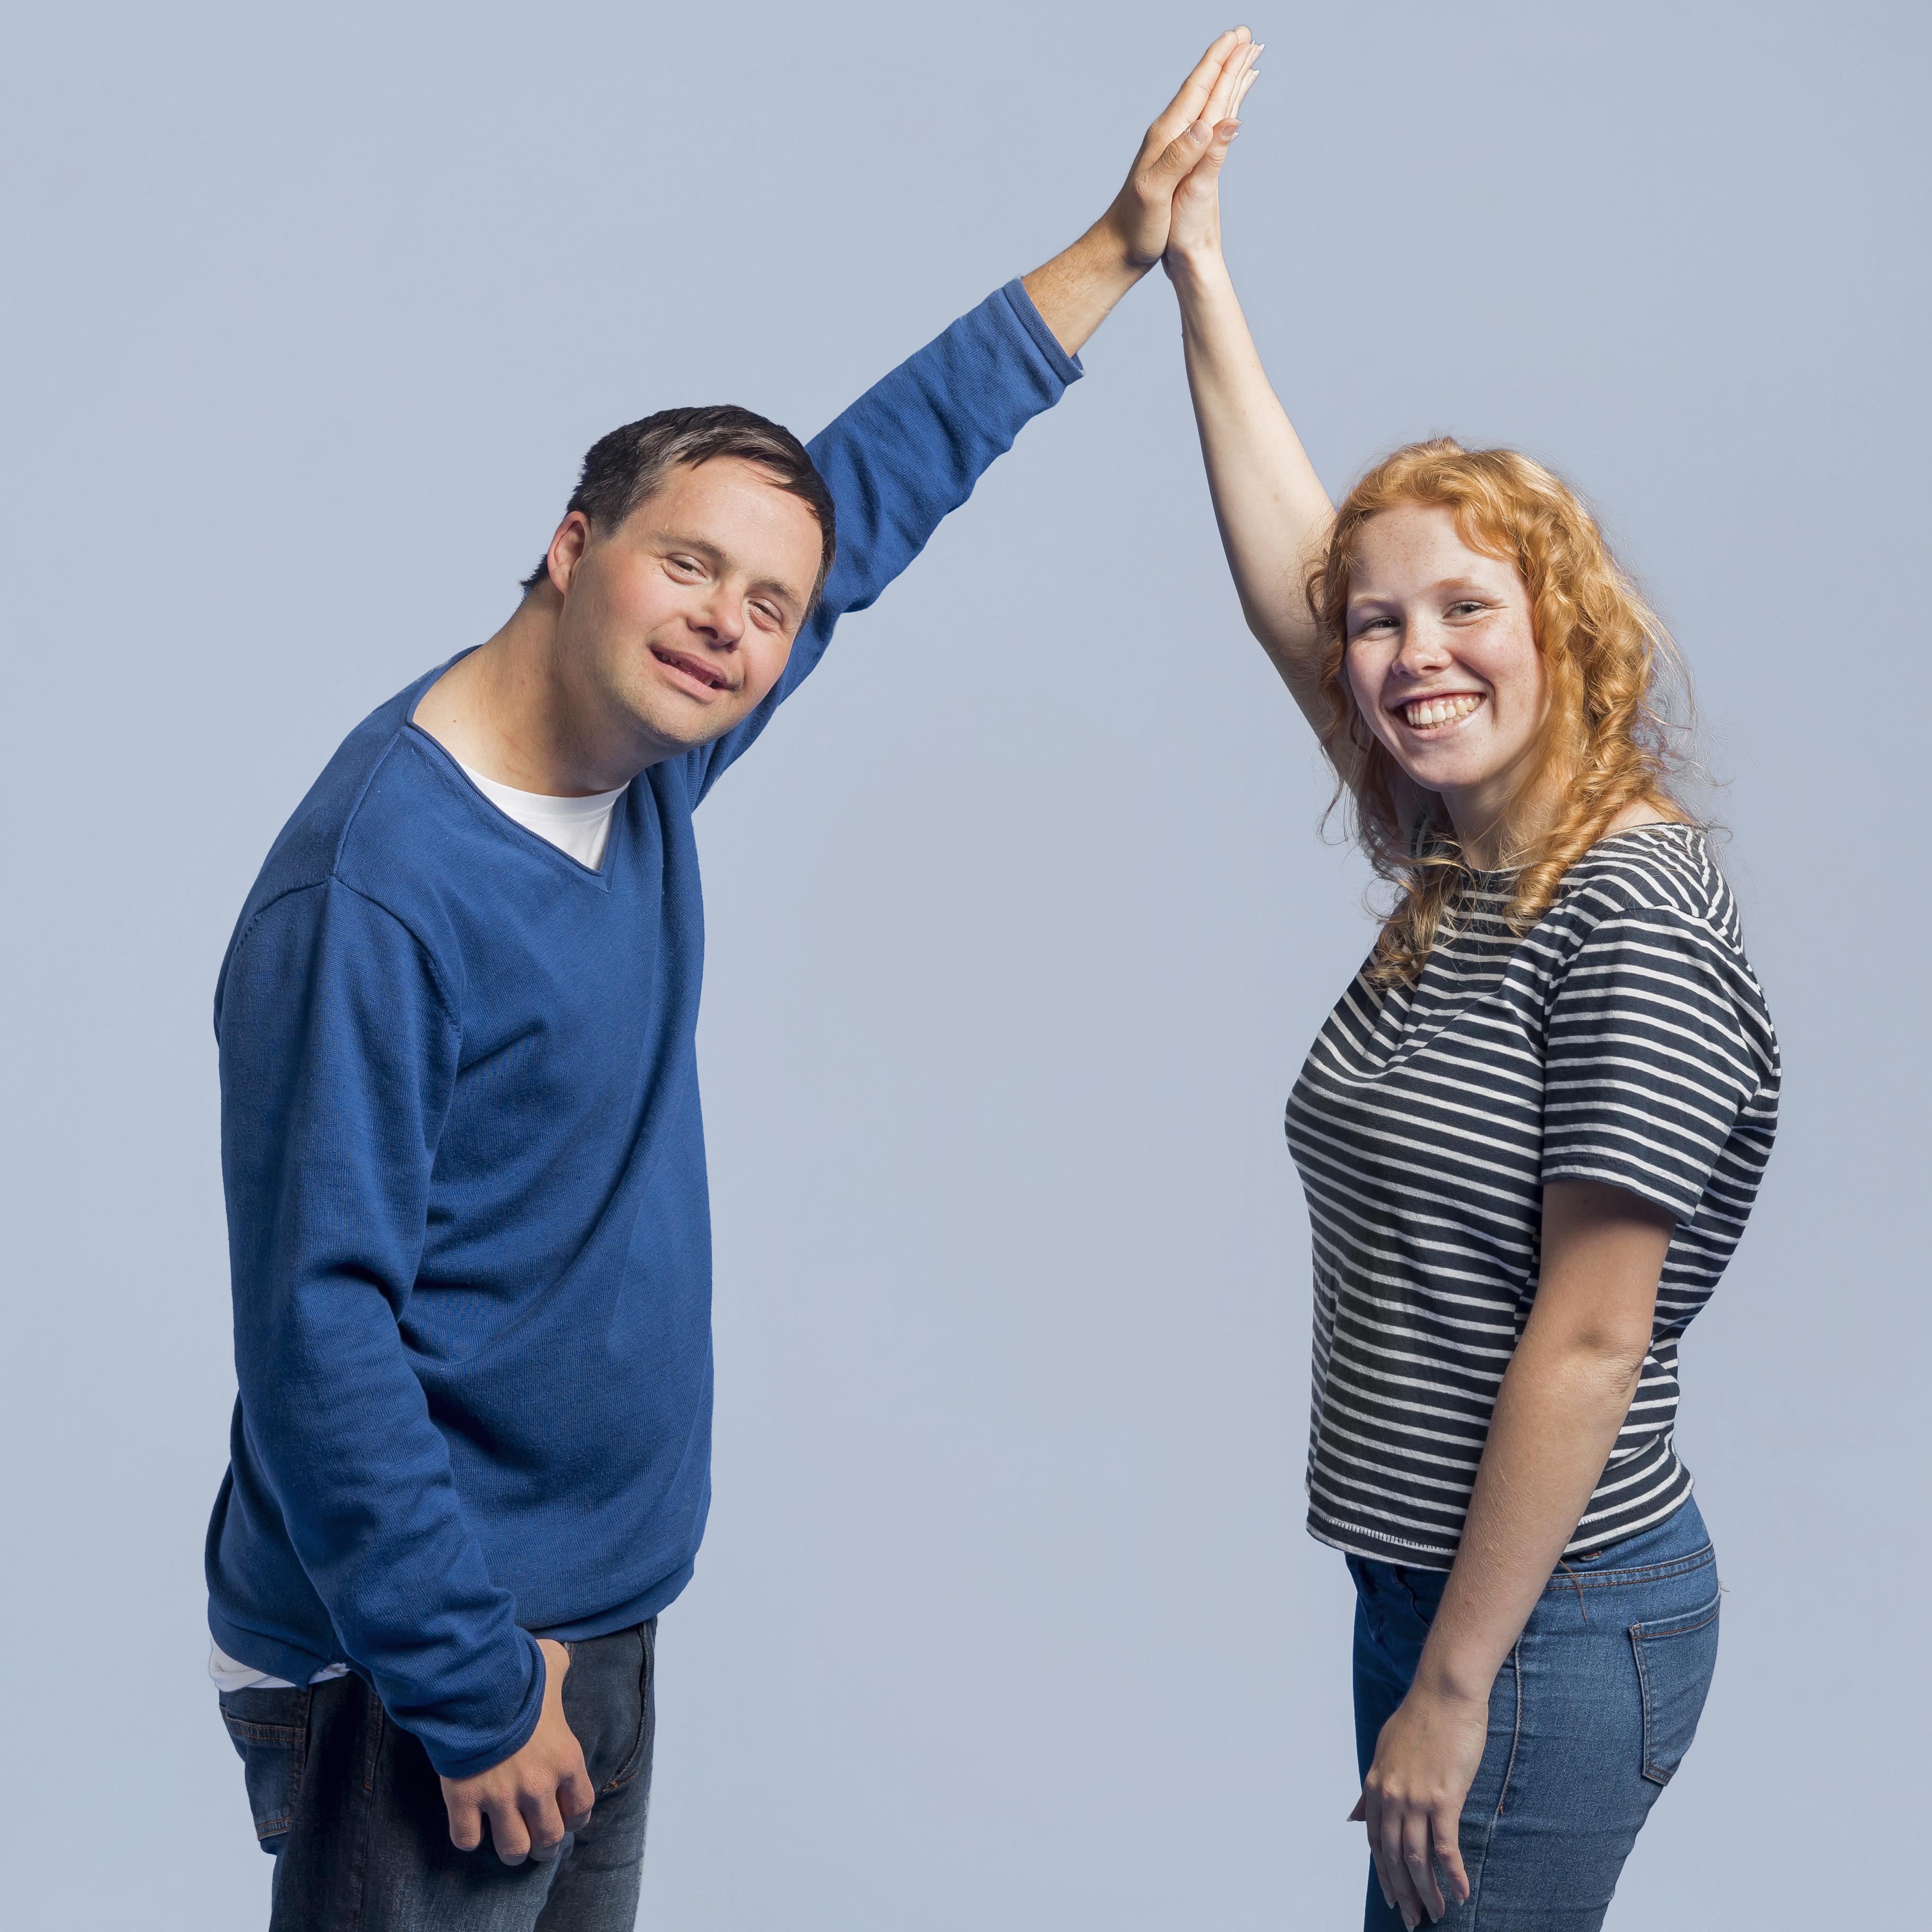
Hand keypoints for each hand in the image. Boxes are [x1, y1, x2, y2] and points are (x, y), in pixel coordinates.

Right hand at [440, 1638, 593, 1864]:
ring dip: (513, 1849)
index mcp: (565, 1759)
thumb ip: (561, 1668)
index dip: (573, 1817)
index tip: (565, 1815)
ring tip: (510, 1841)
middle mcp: (537, 1786)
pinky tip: (472, 1823)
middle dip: (544, 1844)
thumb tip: (559, 1662)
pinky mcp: (464, 1800)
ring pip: (513, 1848)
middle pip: (548, 1838)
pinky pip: (467, 1839)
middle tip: (537, 1840)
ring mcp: (499, 1797)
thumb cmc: (517, 1671)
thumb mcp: (552, 1662)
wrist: (473, 1680)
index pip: (581, 1808)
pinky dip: (469, 1836)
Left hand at [1023, 28, 1259, 355]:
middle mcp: (1169, 134)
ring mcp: (1171, 146)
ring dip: (1222, 79)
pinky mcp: (1174, 161)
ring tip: (1241, 58)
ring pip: (1202, 101)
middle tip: (1247, 34)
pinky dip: (1215, 107)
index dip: (1218, 62)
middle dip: (1224, 59)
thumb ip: (1179, 157)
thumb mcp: (1155, 192)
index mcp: (1167, 136)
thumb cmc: (1137, 226)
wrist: (1119, 247)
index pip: (1197, 89)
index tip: (1238, 38)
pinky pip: (1200, 122)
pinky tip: (1221, 108)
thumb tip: (1206, 125)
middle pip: (1201, 87)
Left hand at [1350, 1683, 1488, 1926]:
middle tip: (1415, 1919)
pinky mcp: (1443, 1799)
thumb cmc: (1419, 1719)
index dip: (1384, 1873)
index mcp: (1375, 1785)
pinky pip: (1446, 1847)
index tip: (1394, 1897)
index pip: (1376, 1842)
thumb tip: (1355, 1818)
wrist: (1443, 1694)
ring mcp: (1415, 1799)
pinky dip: (1453, 1874)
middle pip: (1395, 1857)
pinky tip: (1461, 1892)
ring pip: (1418, 1859)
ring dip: (1428, 1892)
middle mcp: (1391, 1796)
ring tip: (1437, 1914)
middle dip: (1404, 1892)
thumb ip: (1371, 1788)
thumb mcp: (1384, 1750)